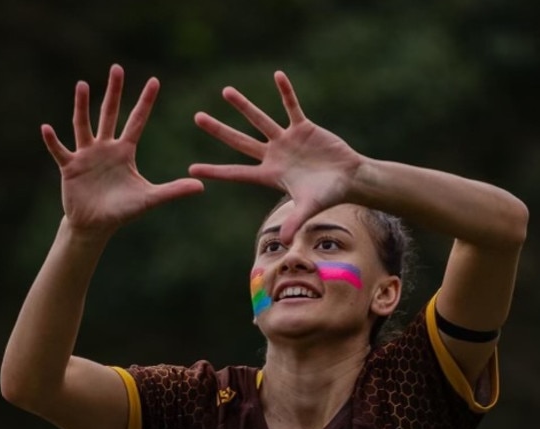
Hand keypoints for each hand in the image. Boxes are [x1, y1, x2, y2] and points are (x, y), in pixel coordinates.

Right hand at [42, 64, 203, 234]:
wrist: (97, 225)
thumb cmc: (122, 211)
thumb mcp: (150, 199)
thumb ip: (174, 191)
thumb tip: (201, 186)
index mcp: (124, 152)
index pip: (136, 121)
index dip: (145, 102)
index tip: (155, 81)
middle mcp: (105, 147)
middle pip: (109, 114)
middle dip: (114, 92)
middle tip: (117, 68)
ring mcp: (86, 155)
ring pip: (83, 125)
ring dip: (82, 106)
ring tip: (83, 85)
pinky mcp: (70, 167)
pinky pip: (60, 151)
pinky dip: (53, 141)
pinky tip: (46, 128)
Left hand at [189, 71, 362, 243]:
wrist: (348, 179)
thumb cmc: (328, 195)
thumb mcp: (309, 208)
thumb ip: (295, 221)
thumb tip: (285, 242)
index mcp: (270, 175)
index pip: (236, 173)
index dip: (215, 171)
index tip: (191, 169)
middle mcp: (274, 156)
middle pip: (240, 142)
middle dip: (219, 130)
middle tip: (197, 118)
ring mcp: (287, 140)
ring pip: (260, 119)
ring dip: (244, 106)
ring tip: (225, 91)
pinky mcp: (303, 127)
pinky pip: (292, 106)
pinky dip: (286, 92)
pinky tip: (277, 76)